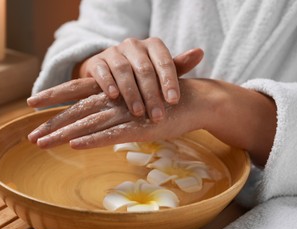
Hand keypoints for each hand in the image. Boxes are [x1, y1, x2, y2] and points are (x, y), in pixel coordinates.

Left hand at [28, 78, 276, 166]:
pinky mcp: (140, 127)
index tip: (31, 103)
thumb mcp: (136, 101)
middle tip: (31, 138)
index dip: (53, 96)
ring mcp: (127, 113)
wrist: (194, 100)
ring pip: (89, 123)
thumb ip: (117, 108)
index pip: (76, 91)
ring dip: (64, 135)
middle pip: (76, 111)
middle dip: (52, 124)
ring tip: (42, 144)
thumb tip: (98, 118)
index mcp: (112, 91)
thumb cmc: (162, 101)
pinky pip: (113, 134)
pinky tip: (76, 145)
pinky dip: (94, 140)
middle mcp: (115, 99)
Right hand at [74, 38, 203, 121]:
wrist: (108, 71)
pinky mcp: (96, 61)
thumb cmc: (140, 75)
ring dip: (131, 92)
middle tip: (157, 116)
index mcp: (152, 46)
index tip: (173, 102)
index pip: (164, 61)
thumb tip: (200, 52)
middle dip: (151, 94)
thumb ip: (178, 65)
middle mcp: (133, 45)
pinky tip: (114, 96)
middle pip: (144, 69)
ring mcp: (113, 52)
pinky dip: (109, 83)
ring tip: (137, 111)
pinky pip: (102, 71)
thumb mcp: (159, 71)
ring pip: (123, 70)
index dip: (169, 81)